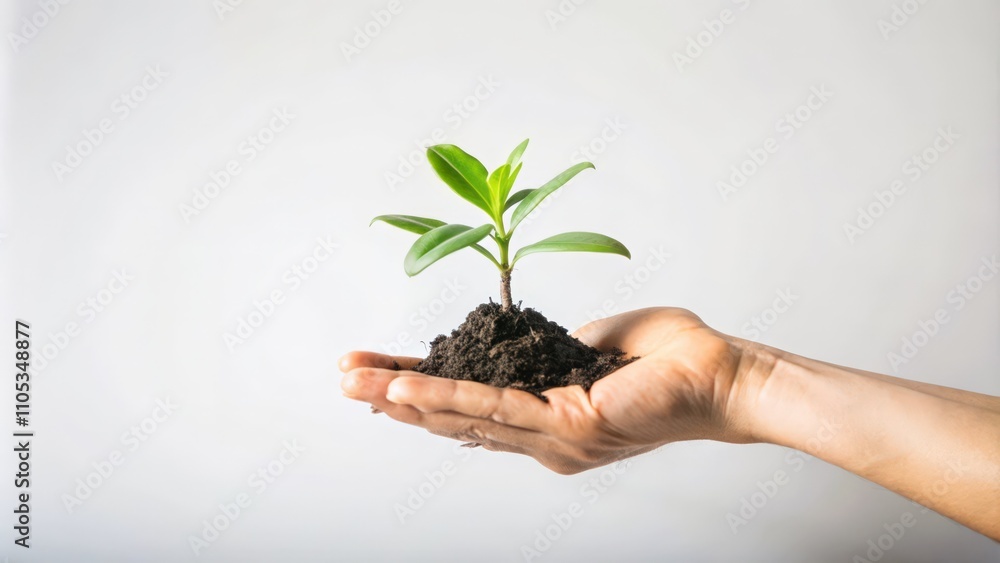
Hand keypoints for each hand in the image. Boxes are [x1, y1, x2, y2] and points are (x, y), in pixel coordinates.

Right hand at [340, 307, 762, 473]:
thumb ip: (547, 352)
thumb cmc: (667, 359)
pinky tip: (405, 390)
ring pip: (463, 415)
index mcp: (546, 419)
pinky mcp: (567, 426)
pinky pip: (496, 407)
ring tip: (354, 384)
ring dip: (404, 398)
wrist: (721, 373)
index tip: (379, 373)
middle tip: (342, 380)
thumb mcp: (587, 347)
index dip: (421, 389)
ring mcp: (553, 438)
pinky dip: (446, 396)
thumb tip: (517, 341)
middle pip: (454, 418)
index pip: (471, 406)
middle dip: (394, 398)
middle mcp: (543, 438)